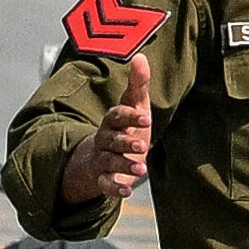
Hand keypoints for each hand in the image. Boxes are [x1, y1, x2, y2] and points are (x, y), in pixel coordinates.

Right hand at [73, 81, 155, 211]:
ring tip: (140, 169)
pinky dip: (114, 188)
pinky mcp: (104, 179)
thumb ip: (138, 84)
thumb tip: (140, 56)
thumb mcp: (134, 106)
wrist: (107, 158)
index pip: (116, 115)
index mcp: (112, 121)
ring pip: (108, 162)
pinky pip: (105, 184)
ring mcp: (102, 160)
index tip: (146, 117)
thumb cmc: (126, 128)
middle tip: (142, 145)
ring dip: (123, 165)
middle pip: (110, 140)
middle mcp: (104, 140)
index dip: (129, 116)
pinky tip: (127, 191)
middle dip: (125, 142)